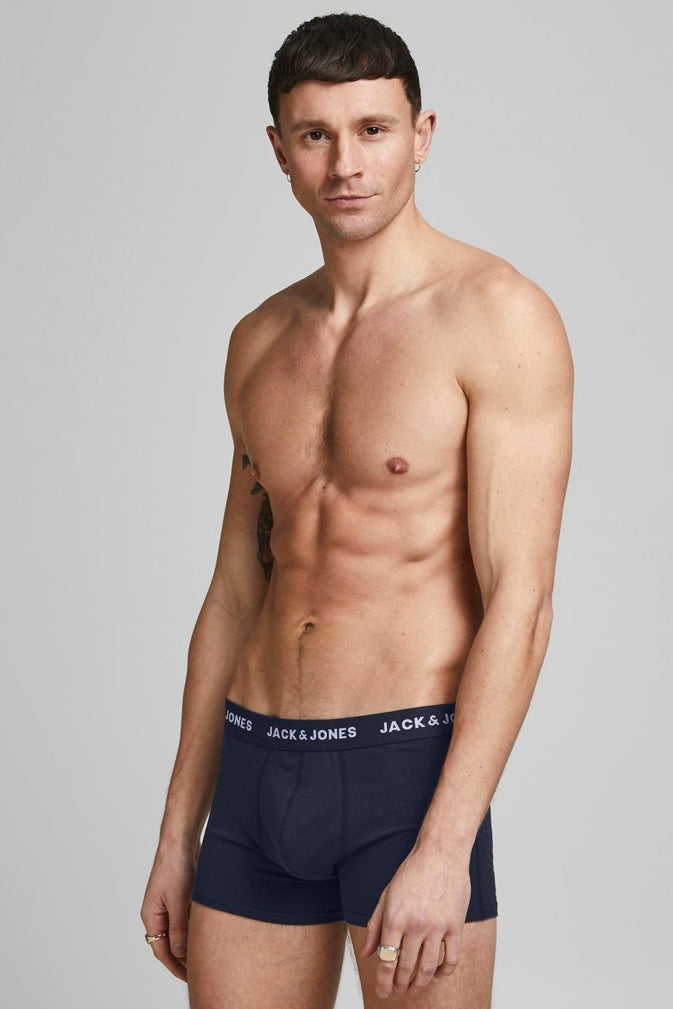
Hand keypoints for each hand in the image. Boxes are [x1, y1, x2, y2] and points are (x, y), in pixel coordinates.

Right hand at [139, 839, 199, 981]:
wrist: (181, 839)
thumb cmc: (176, 866)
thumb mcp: (178, 902)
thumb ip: (179, 930)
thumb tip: (180, 955)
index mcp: (151, 916)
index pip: (162, 951)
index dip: (176, 967)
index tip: (191, 978)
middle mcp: (158, 913)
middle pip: (169, 944)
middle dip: (183, 959)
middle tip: (201, 971)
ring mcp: (169, 904)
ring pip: (179, 932)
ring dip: (190, 942)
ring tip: (207, 955)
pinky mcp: (180, 896)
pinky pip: (186, 919)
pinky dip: (195, 928)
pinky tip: (208, 932)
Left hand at [359, 840, 471, 997]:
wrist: (440, 853)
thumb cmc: (412, 872)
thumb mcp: (386, 896)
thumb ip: (375, 926)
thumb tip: (367, 953)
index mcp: (395, 918)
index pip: (387, 961)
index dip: (383, 981)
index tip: (383, 992)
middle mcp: (415, 926)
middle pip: (406, 968)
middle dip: (400, 984)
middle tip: (398, 990)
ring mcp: (437, 927)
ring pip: (428, 968)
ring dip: (420, 983)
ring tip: (415, 987)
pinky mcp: (455, 926)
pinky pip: (452, 959)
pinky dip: (445, 973)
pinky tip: (438, 974)